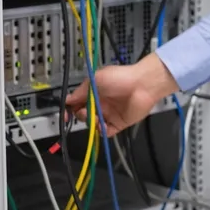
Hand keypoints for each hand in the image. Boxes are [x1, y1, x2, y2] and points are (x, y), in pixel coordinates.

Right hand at [64, 54, 178, 136]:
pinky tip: (103, 125)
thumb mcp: (96, 79)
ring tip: (97, 118)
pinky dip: (101, 131)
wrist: (143, 85)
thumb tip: (67, 100)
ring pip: (93, 125)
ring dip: (91, 123)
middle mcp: (100, 104)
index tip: (66, 115)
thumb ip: (81, 91)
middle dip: (81, 115)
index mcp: (94, 93)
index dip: (69, 110)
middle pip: (83, 115)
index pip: (77, 103)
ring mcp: (109, 115)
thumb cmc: (120, 78)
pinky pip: (106, 132)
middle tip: (85, 111)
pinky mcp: (118, 123)